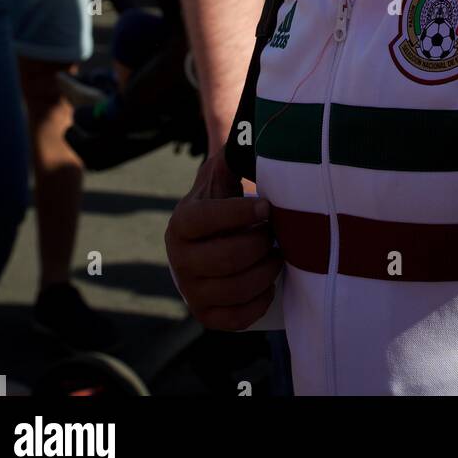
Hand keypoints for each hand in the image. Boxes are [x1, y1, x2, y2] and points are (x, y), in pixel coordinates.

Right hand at [165, 148, 281, 331]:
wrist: (214, 233)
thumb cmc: (226, 198)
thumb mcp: (224, 172)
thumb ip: (233, 154)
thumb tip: (250, 138)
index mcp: (182, 222)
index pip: (205, 220)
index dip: (238, 214)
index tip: (267, 208)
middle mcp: (179, 259)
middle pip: (224, 259)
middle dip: (259, 246)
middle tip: (276, 235)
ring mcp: (191, 290)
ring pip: (233, 290)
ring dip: (265, 273)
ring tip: (278, 256)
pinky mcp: (206, 315)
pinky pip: (235, 319)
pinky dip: (258, 303)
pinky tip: (269, 284)